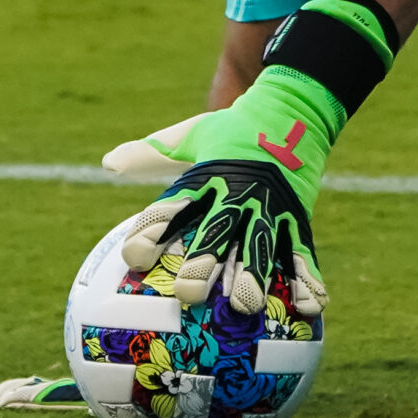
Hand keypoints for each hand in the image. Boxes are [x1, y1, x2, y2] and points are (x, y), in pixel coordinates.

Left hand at [102, 76, 338, 317]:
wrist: (292, 109)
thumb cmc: (233, 129)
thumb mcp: (190, 136)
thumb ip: (150, 154)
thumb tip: (107, 162)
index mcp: (205, 177)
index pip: (173, 206)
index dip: (152, 231)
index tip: (134, 259)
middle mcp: (236, 194)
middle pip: (217, 231)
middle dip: (203, 262)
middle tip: (188, 294)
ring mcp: (270, 206)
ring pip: (260, 245)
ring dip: (253, 275)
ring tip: (245, 304)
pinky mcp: (298, 217)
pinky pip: (303, 252)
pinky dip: (307, 279)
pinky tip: (309, 308)